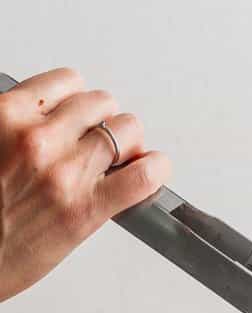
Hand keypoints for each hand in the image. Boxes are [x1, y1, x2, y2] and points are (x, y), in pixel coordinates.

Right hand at [0, 67, 169, 302]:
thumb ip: (17, 126)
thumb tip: (55, 120)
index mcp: (7, 116)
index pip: (67, 83)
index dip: (80, 101)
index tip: (82, 117)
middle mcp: (38, 138)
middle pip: (102, 105)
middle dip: (106, 122)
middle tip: (103, 143)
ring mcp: (66, 173)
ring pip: (127, 131)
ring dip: (130, 144)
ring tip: (122, 160)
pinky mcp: (88, 208)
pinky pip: (143, 176)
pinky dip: (156, 170)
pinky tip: (152, 171)